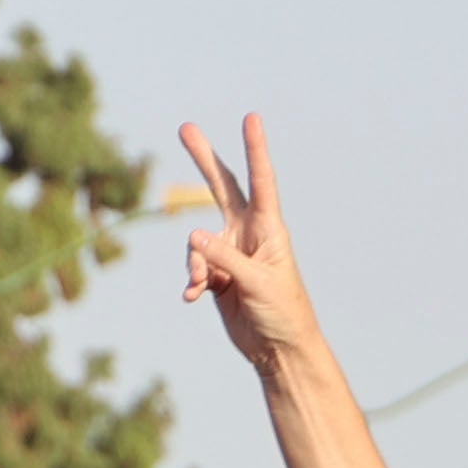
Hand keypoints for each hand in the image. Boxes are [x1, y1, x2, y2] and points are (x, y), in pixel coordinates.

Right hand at [172, 115, 324, 374]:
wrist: (277, 348)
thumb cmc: (282, 312)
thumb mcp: (256, 282)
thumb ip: (225, 258)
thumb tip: (193, 236)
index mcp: (269, 228)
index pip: (261, 181)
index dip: (255, 149)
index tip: (251, 118)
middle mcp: (248, 234)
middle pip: (221, 188)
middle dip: (203, 159)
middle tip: (185, 127)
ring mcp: (230, 254)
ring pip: (198, 244)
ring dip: (195, 264)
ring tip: (200, 285)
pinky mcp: (217, 276)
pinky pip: (195, 270)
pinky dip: (191, 282)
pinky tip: (192, 297)